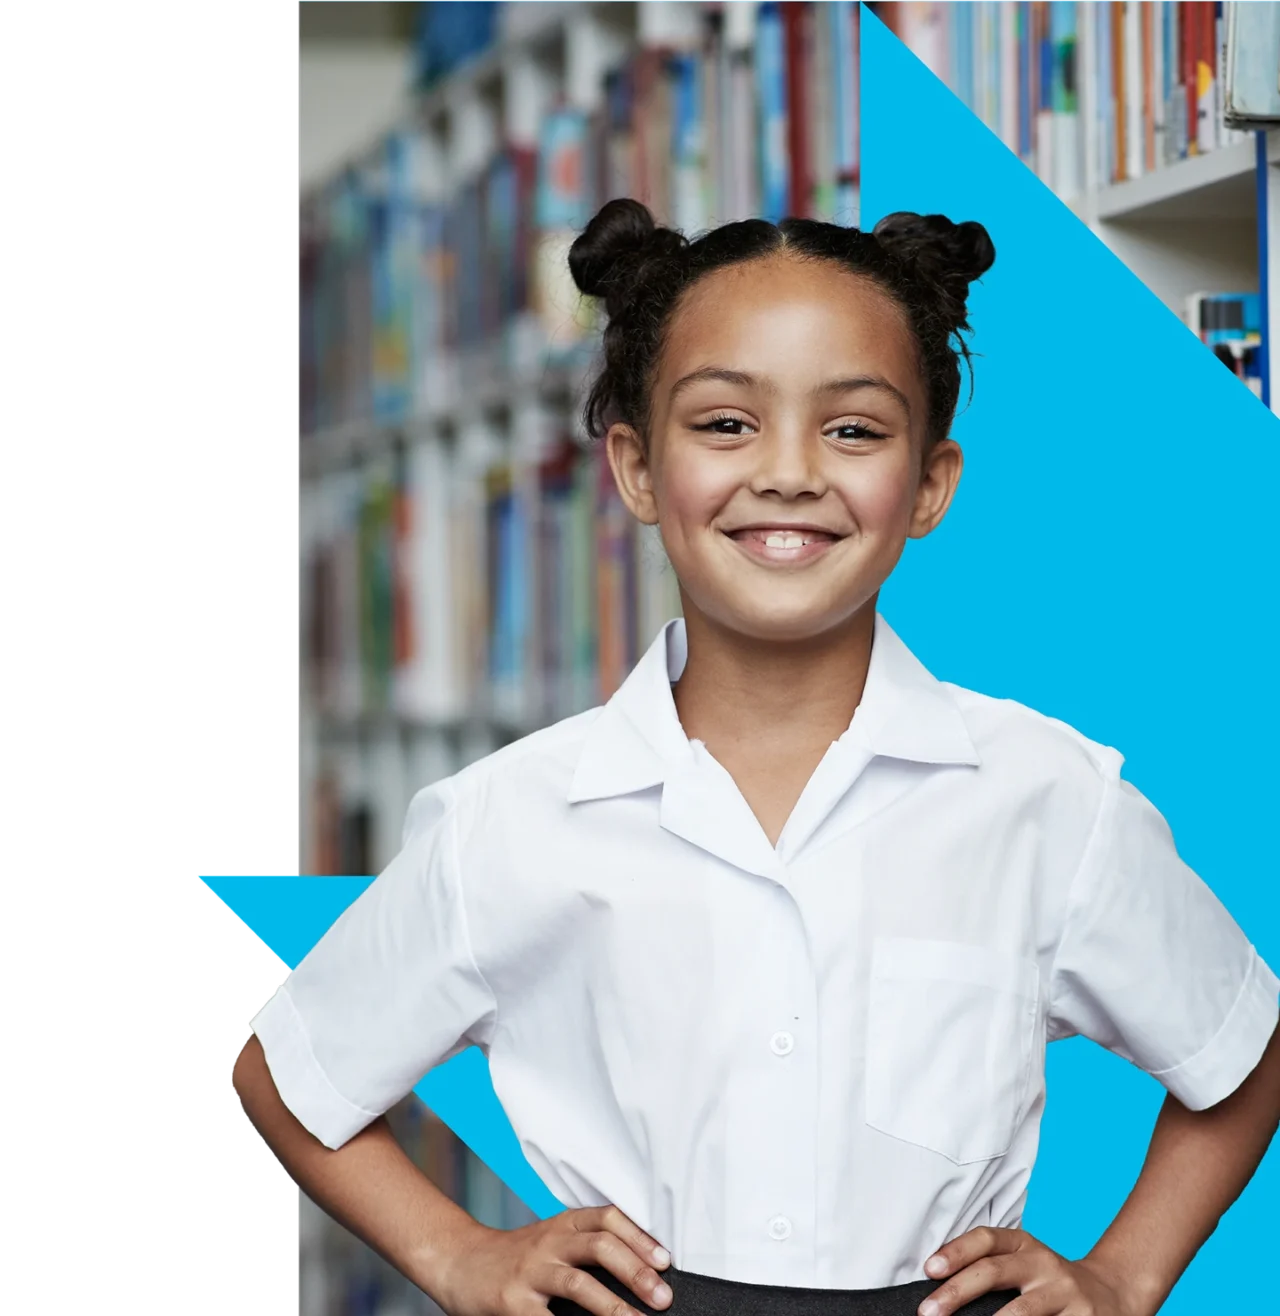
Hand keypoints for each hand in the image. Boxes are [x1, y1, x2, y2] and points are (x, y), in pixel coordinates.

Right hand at [432, 1204, 672, 1315]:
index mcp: (562, 1224)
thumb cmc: (514, 1257)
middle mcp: (548, 1242)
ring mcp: (529, 1271)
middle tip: (662, 1297)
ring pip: (578, 1282)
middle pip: (599, 1245)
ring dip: (613, 1306)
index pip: (607, 1218)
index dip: (639, 1237)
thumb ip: (585, 1249)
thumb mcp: (550, 1240)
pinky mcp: (511, 1302)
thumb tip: (640, 1274)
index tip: (665, 1261)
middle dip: (636, 1270)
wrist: (457, 1261)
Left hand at [917, 1227, 1143, 1315]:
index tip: (929, 1270)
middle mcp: (1043, 1263)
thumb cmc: (1050, 1282)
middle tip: (928, 1312)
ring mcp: (1065, 1293)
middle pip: (994, 1271)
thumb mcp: (1025, 1263)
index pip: (985, 1239)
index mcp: (1024, 1245)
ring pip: (1022, 1310)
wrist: (1112, 1293)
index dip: (955, 1251)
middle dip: (957, 1292)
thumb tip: (939, 1292)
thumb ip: (990, 1269)